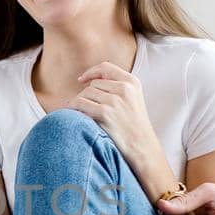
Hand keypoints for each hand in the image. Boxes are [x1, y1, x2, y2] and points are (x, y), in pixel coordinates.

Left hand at [72, 61, 167, 177]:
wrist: (142, 146)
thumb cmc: (134, 126)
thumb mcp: (132, 99)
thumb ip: (117, 87)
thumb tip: (89, 80)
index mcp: (132, 82)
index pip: (106, 67)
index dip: (91, 72)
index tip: (81, 79)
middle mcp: (124, 88)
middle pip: (94, 84)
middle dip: (86, 95)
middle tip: (84, 108)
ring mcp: (115, 100)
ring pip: (86, 93)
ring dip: (79, 103)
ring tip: (80, 113)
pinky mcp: (105, 112)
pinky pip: (80, 104)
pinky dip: (73, 108)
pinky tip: (72, 115)